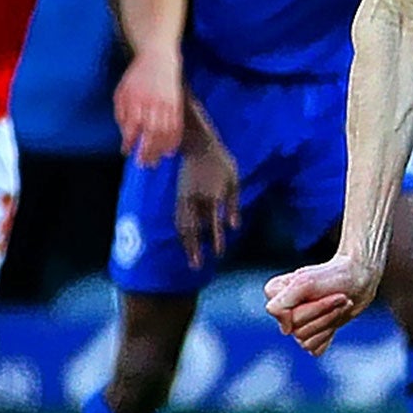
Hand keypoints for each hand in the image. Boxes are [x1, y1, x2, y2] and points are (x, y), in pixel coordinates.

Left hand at [114, 50, 181, 166]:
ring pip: (166, 132)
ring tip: (156, 161)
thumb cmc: (137, 77)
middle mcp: (153, 103)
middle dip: (148, 150)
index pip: (133, 124)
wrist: (159, 59)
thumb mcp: (122, 92)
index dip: (130, 140)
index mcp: (136, 99)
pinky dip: (174, 140)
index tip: (127, 151)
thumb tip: (126, 135)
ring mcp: (167, 105)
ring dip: (161, 149)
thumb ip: (122, 114)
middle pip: (152, 132)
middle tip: (143, 163)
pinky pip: (177, 127)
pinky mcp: (177, 106)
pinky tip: (170, 150)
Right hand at [175, 127, 239, 269]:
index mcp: (211, 196)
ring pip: (182, 226)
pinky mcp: (179, 196)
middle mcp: (195, 200)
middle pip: (192, 229)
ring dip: (185, 244)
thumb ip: (233, 205)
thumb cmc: (221, 162)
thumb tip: (234, 227)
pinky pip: (178, 218)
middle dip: (193, 249)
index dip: (215, 240)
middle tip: (196, 267)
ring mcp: (184, 198)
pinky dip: (181, 232)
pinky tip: (184, 241)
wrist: (198, 145)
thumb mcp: (234, 181)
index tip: (218, 254)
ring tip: (190, 259)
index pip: (213, 223)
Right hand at [265, 252, 379, 354]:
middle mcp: (284, 311)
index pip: (283, 315)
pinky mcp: (313, 336)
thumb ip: (281, 304)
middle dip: (324, 312)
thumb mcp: (304, 283)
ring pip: (305, 341)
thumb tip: (286, 331)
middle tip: (340, 297)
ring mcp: (298, 325)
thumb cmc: (333, 277)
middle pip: (297, 329)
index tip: (325, 290)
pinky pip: (314, 349)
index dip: (311, 307)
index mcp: (276, 294)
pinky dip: (329, 334)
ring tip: (342, 304)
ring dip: (330, 321)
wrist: (360, 280)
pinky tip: (336, 318)